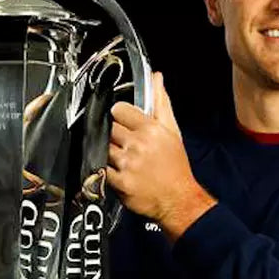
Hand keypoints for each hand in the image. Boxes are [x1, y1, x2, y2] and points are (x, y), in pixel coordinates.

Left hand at [105, 72, 215, 241]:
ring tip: (122, 159)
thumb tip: (156, 79)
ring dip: (108, 152)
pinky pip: (100, 169)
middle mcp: (138, 145)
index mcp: (151, 129)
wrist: (178, 200)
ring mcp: (128, 164)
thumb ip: (161, 102)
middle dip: (114, 135)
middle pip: (108, 128)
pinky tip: (116, 171)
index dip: (119, 115)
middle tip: (124, 144)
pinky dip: (103, 170)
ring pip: (102, 147)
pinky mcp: (120, 183)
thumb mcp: (172, 131)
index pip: (118, 109)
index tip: (122, 122)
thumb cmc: (176, 167)